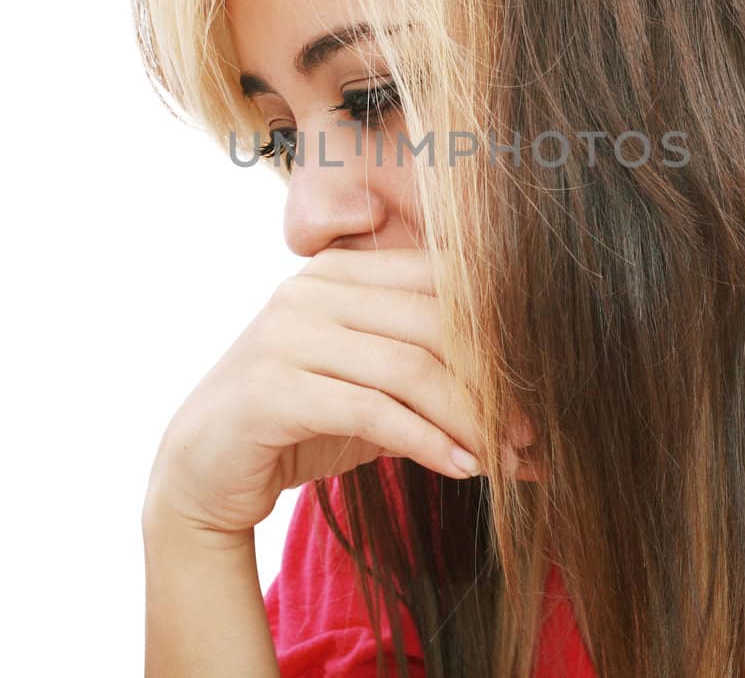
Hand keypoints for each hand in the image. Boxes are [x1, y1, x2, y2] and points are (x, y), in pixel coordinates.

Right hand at [144, 247, 540, 537]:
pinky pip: (370, 410)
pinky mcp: (271, 389)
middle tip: (534, 431)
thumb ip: (437, 389)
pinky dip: (426, 441)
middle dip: (491, 381)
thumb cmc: (299, 425)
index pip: (440, 283)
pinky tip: (461, 469)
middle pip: (432, 324)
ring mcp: (287, 334)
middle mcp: (312, 291)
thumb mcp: (374, 393)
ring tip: (506, 457)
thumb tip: (531, 429)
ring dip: (469, 417)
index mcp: (341, 273)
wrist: (201, 470)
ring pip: (408, 367)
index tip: (542, 384)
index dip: (499, 331)